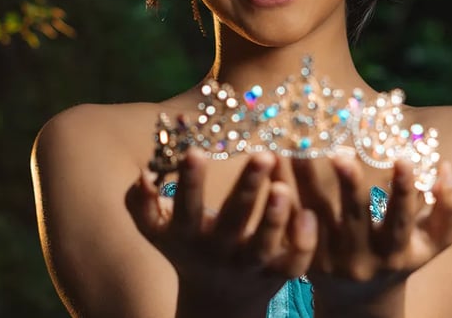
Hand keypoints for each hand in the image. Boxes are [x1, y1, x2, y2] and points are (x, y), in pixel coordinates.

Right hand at [127, 148, 316, 317]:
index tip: (195, 150)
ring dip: (275, 217)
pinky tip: (309, 213)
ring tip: (285, 187)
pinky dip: (303, 242)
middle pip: (234, 220)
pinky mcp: (279, 273)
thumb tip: (142, 175)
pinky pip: (295, 262)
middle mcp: (221, 250)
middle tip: (263, 155)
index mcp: (190, 234)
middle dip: (248, 188)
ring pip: (265, 244)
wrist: (216, 302)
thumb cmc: (186, 249)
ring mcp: (251, 264)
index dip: (190, 182)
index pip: (187, 206)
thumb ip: (142, 204)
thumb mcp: (158, 231)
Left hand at [294, 157, 451, 315]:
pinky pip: (290, 220)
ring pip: (315, 213)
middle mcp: (362, 257)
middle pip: (354, 217)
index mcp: (396, 252)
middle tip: (340, 153)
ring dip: (305, 179)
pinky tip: (274, 163)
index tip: (402, 158)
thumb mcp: (432, 242)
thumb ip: (449, 209)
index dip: (404, 191)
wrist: (359, 296)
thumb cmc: (402, 256)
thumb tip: (447, 167)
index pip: (401, 221)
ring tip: (298, 148)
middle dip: (349, 184)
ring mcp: (329, 257)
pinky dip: (282, 192)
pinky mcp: (302, 255)